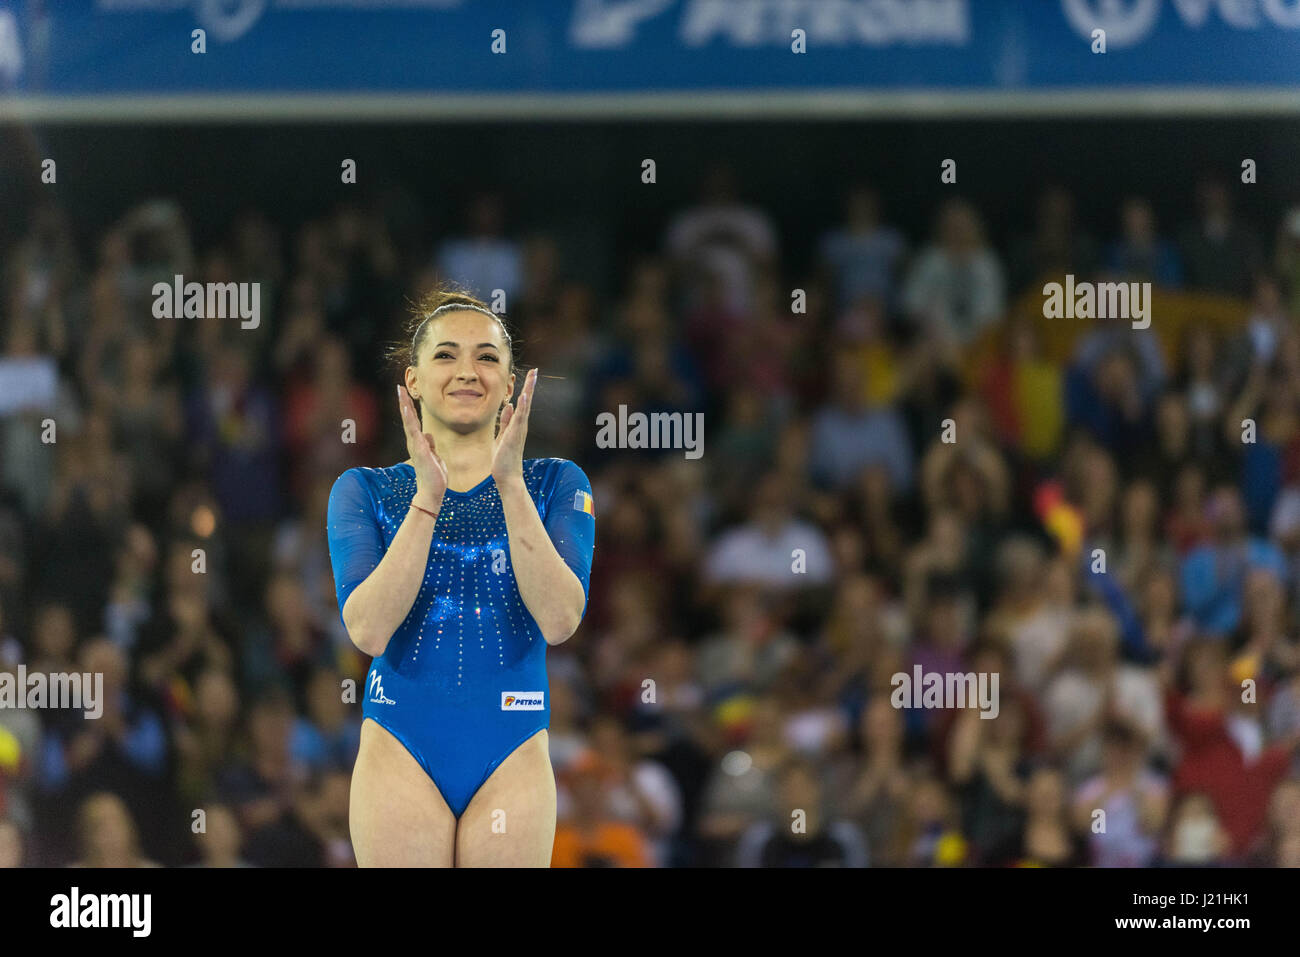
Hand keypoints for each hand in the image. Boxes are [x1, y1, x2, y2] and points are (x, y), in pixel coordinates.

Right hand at [398, 385, 447, 506]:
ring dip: (405, 407)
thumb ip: (430, 445)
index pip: (412, 421)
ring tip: (401, 393)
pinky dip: (411, 421)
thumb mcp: (434, 456)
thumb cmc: (434, 475)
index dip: (409, 407)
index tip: (405, 394)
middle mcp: (414, 442)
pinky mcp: (421, 451)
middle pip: (408, 418)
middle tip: (399, 387)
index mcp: (418, 443)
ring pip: (409, 423)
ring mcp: (416, 446)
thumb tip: (428, 435)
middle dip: (404, 402)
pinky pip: (414, 433)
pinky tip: (407, 410)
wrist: (432, 491)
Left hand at [491, 368, 535, 483]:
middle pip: (527, 401)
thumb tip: (509, 406)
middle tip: (535, 371)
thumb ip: (506, 422)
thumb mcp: (502, 436)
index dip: (525, 389)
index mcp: (517, 425)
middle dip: (530, 386)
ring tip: (533, 377)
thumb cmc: (504, 459)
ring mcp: (520, 430)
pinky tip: (524, 396)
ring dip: (529, 391)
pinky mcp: (515, 436)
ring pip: (526, 407)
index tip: (530, 376)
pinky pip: (520, 419)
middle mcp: (521, 426)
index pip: (522, 403)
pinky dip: (523, 407)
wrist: (506, 476)